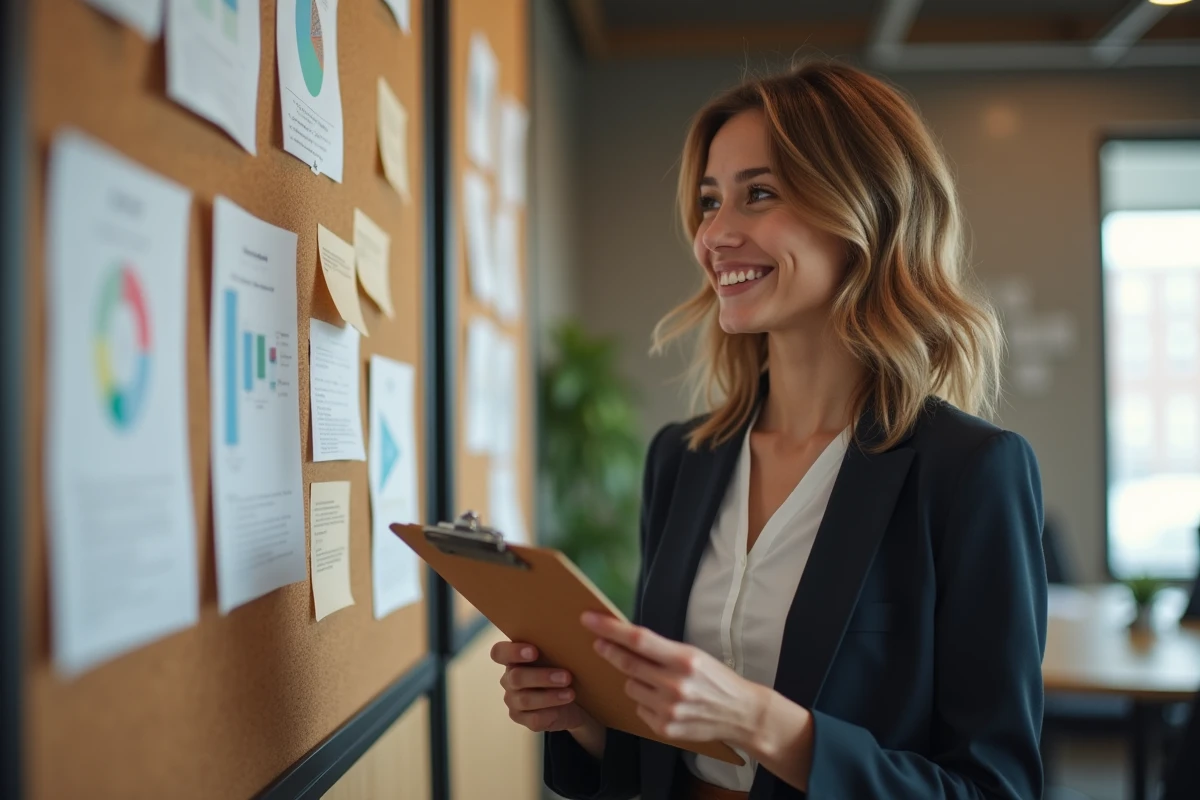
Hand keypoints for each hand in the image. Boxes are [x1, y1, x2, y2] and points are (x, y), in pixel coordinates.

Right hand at [491, 640, 597, 733]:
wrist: (574, 700)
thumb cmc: (564, 670)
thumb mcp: (560, 657)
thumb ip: (556, 645)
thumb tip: (571, 630)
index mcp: (513, 659)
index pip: (499, 652)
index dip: (512, 652)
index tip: (534, 652)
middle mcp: (509, 679)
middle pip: (516, 677)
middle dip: (542, 677)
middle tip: (566, 676)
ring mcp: (514, 701)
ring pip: (525, 700)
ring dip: (550, 696)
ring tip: (570, 693)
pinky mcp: (524, 720)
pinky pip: (534, 719)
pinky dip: (551, 713)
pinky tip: (563, 708)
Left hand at [582, 611, 768, 750]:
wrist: (740, 713)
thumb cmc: (715, 679)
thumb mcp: (694, 656)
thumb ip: (662, 650)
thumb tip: (626, 639)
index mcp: (684, 659)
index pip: (639, 640)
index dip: (610, 629)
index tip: (589, 619)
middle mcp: (675, 684)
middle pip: (628, 664)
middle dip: (609, 651)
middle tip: (598, 643)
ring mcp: (669, 709)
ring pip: (631, 687)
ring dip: (635, 681)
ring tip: (657, 682)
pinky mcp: (665, 728)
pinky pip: (639, 709)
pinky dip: (645, 703)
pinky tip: (664, 702)